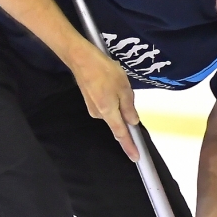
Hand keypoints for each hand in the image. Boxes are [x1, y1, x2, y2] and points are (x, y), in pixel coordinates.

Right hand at [70, 43, 138, 160]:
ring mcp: (93, 108)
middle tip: (124, 91)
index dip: (129, 146)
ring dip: (118, 101)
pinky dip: (112, 97)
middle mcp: (99, 114)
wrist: (80, 58)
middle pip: (118, 121)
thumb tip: (133, 122)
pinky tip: (110, 83)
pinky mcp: (90, 101)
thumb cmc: (103, 71)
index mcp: (108, 112)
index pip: (121, 134)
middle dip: (125, 112)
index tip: (135, 157)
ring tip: (116, 82)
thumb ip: (129, 108)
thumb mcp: (124, 89)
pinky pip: (106, 105)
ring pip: (112, 111)